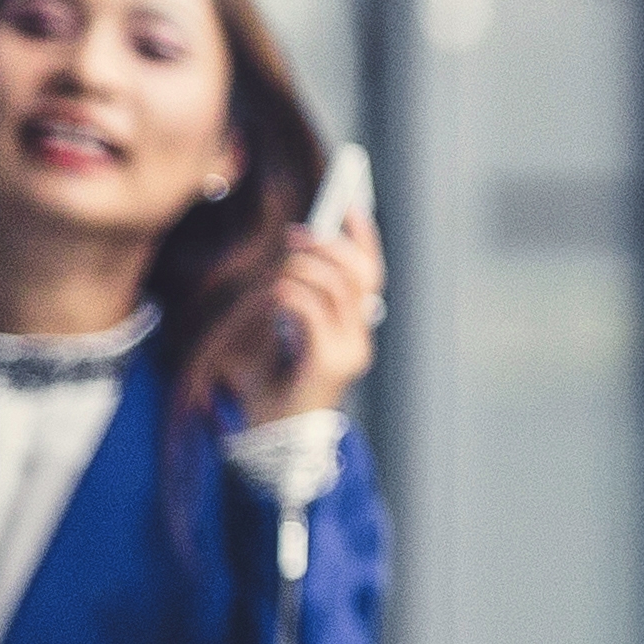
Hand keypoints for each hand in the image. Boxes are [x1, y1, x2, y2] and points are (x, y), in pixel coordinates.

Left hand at [208, 205, 387, 416]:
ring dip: (299, 269)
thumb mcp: (289, 335)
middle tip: (293, 237)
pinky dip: (288, 294)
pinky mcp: (326, 361)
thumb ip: (300, 298)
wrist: (272, 438)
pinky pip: (309, 309)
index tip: (346, 205)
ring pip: (333, 287)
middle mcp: (360, 338)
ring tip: (275, 276)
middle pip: (358, 274)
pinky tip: (272, 297)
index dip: (362, 237)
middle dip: (327, 246)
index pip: (371, 273)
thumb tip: (298, 252)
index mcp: (356, 330)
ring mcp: (347, 351)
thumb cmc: (275, 385)